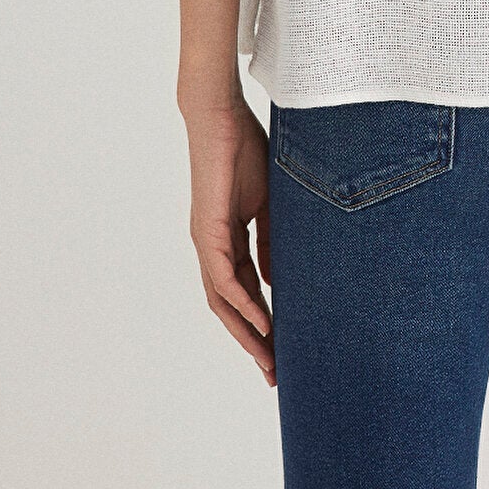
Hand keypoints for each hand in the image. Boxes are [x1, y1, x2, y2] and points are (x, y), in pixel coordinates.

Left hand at [180, 94, 275, 386]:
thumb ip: (271, 239)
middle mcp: (211, 247)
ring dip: (246, 333)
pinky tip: (261, 322)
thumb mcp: (267, 202)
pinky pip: (224, 278)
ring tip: (269, 359)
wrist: (219, 116)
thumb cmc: (242, 149)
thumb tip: (278, 279)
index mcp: (225, 240)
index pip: (243, 292)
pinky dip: (242, 304)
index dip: (261, 321)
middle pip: (229, 308)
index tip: (282, 348)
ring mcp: (207, 241)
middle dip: (252, 341)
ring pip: (223, 302)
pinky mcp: (208, 230)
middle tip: (275, 372)